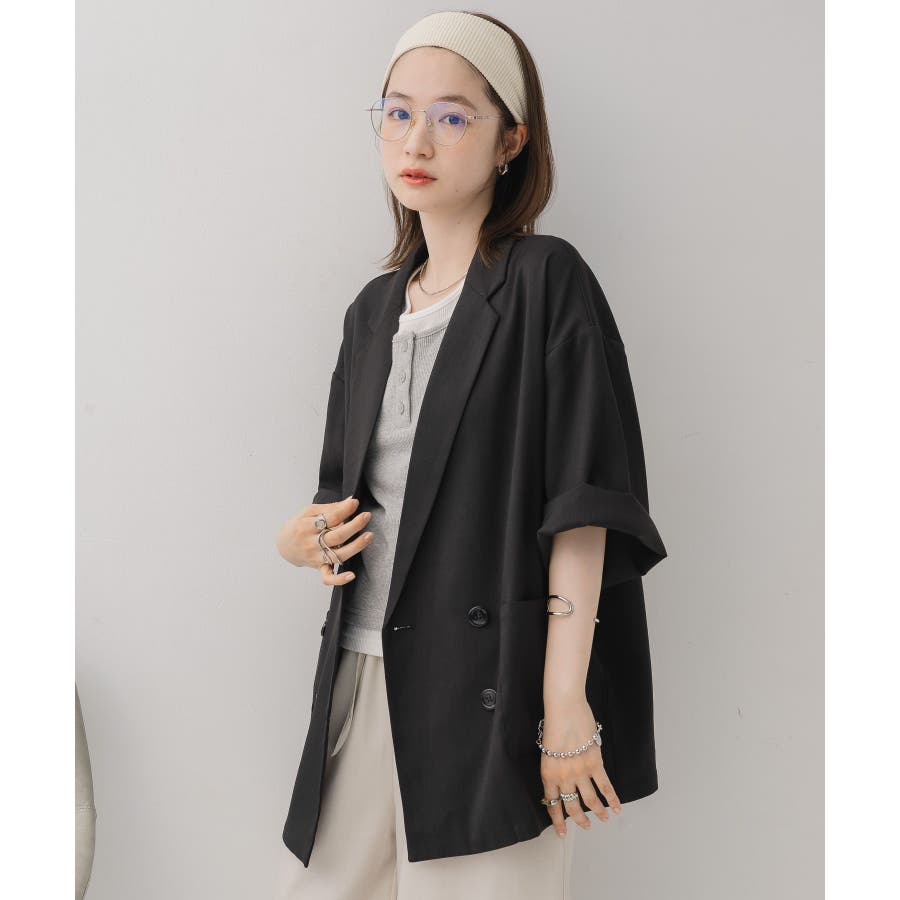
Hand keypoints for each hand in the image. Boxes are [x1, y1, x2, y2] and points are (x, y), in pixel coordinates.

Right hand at [275, 497, 373, 585]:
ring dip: (356, 546)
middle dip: (354, 525)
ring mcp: (315, 557)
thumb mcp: (309, 512)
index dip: (345, 510)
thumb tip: (351, 501)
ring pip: (337, 554)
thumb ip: (331, 508)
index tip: (355, 503)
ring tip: (368, 536)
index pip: (330, 518)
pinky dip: (339, 579)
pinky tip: (351, 575)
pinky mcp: (319, 567)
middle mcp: (311, 543)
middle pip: (336, 536)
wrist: (284, 545)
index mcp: (306, 526)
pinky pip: (328, 577)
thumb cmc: (298, 525)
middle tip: (366, 516)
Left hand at [540, 697, 621, 836]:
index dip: (557, 819)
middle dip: (580, 820)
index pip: (552, 802)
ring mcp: (580, 771)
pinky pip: (605, 786)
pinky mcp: (594, 763)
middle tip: (586, 827)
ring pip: (590, 800)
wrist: (564, 708)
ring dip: (598, 812)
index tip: (562, 831)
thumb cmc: (554, 722)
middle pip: (572, 805)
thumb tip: (566, 776)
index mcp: (548, 773)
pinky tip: (616, 807)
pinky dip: (612, 798)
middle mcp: (563, 776)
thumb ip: (555, 765)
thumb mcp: (548, 748)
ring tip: (603, 819)